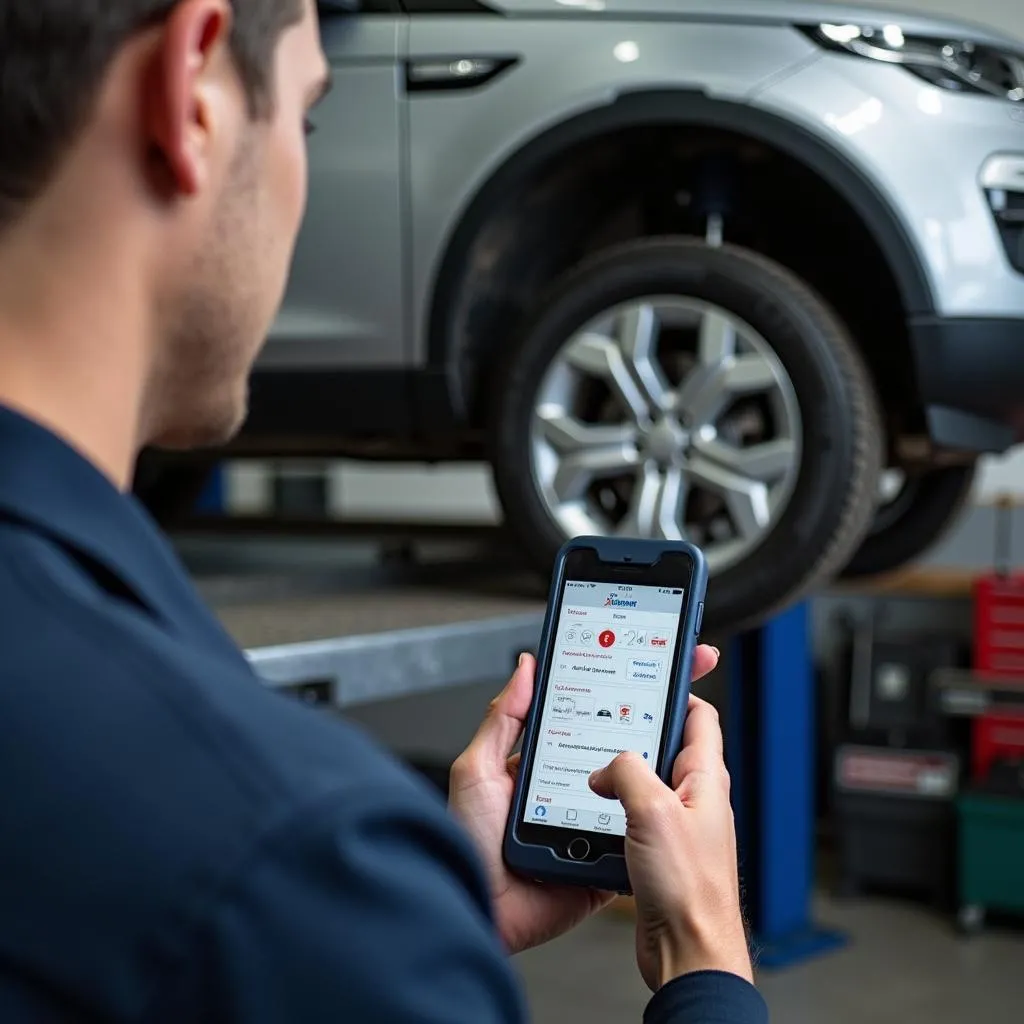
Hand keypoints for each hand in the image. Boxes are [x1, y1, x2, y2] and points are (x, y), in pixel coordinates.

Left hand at [448, 645, 720, 954]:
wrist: (478, 912)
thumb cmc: (466, 844)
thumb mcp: (476, 770)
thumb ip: (502, 719)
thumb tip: (526, 668)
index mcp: (546, 760)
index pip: (587, 716)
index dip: (616, 691)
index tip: (646, 660)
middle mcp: (574, 787)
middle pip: (621, 747)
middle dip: (654, 719)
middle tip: (684, 687)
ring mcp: (592, 823)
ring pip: (635, 790)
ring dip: (660, 771)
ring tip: (688, 735)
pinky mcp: (603, 861)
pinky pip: (635, 837)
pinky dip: (654, 823)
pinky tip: (671, 799)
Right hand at [589, 694, 751, 991]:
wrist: (688, 951)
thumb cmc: (690, 891)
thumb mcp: (653, 811)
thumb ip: (627, 772)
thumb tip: (607, 766)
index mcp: (705, 778)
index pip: (698, 715)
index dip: (676, 689)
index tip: (652, 672)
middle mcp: (694, 797)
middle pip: (664, 745)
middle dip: (633, 732)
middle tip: (606, 719)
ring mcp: (677, 824)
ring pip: (644, 780)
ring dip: (617, 773)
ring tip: (593, 766)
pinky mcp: (658, 850)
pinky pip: (632, 813)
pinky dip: (611, 806)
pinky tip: (592, 809)